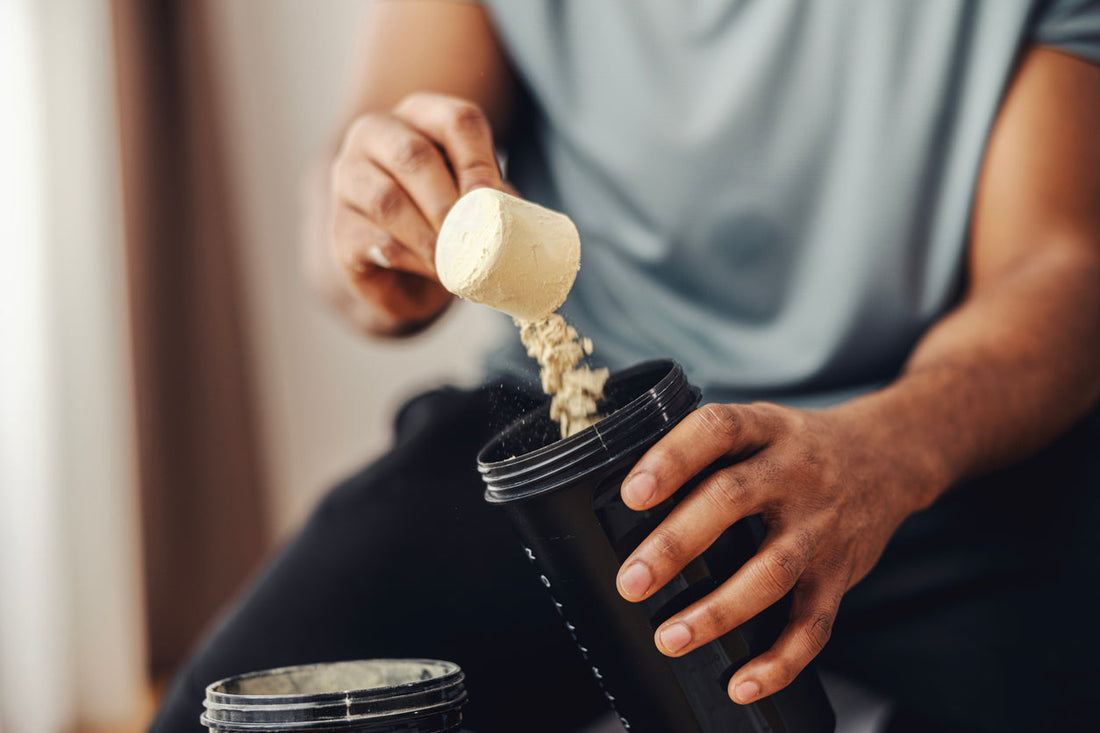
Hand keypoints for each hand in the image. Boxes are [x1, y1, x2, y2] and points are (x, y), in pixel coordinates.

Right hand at [324, 93, 505, 333]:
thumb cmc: (450, 222)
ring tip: (456, 262)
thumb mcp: (479, 201)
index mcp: (421, 115)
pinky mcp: (339, 227)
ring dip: (429, 236)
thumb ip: (496, 198)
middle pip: (413, 156)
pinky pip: (372, 240)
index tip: (492, 202)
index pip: (455, 120)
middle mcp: (376, 135)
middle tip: (473, 238)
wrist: (406, 274)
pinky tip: (433, 271)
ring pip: (386, 200)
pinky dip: (409, 259)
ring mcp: (349, 179)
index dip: (479, 161)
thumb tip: (517, 215)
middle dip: (449, 202)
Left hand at [615, 401, 934, 704]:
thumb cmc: (801, 448)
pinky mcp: (841, 573)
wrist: (890, 457)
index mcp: (766, 428)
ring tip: (670, 637)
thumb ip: (709, 450)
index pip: (716, 429)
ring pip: (770, 570)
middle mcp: (795, 472)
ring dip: (717, 611)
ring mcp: (821, 525)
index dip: (672, 459)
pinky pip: (813, 623)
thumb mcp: (760, 426)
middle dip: (675, 544)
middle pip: (732, 500)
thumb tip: (631, 495)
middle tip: (631, 582)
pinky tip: (742, 684)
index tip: (633, 494)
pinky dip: (779, 661)